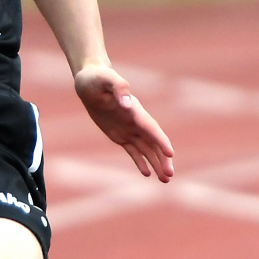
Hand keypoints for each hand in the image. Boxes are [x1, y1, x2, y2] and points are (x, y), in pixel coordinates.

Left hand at [74, 63, 174, 180]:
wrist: (89, 81)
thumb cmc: (97, 78)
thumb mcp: (106, 80)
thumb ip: (119, 89)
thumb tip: (127, 105)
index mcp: (134, 109)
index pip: (150, 127)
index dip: (160, 140)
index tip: (170, 153)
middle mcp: (135, 121)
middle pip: (153, 143)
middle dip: (162, 159)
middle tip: (169, 175)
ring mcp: (128, 129)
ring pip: (146, 150)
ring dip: (156, 164)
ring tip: (165, 180)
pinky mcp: (119, 135)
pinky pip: (132, 151)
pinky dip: (140, 162)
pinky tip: (147, 173)